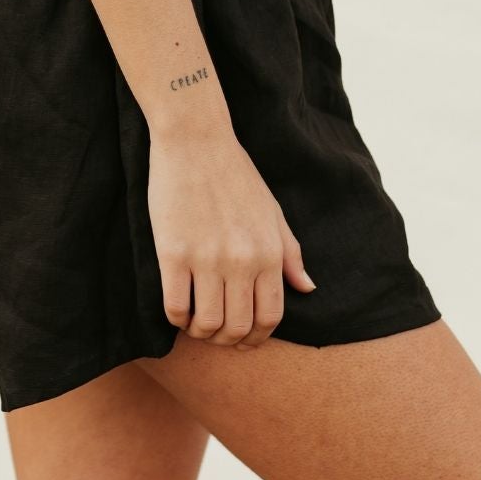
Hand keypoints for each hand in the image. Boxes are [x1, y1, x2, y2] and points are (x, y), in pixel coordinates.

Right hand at [147, 122, 316, 347]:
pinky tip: (178, 307)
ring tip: (195, 321)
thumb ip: (290, 253)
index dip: (256, 338)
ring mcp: (206, 259)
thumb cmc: (235, 172)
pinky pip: (175, 306)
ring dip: (200, 332)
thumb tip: (308, 288)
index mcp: (268, 252)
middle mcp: (241, 261)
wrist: (195, 139)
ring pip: (206, 324)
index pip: (270, 318)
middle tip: (215, 332)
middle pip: (237, 328)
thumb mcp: (273, 211)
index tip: (243, 338)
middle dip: (227, 340)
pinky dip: (177, 318)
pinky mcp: (172, 253)